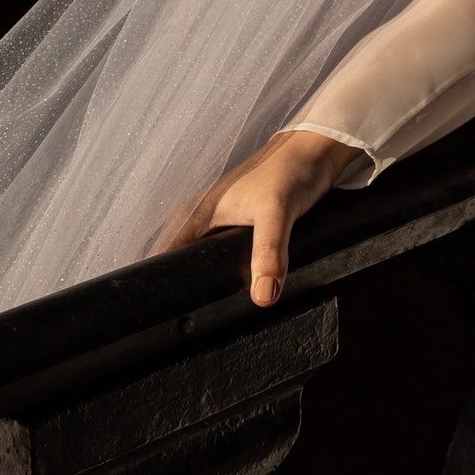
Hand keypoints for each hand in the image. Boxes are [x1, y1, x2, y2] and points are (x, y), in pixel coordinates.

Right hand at [159, 129, 363, 306]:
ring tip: (209, 313)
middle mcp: (200, 218)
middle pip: (177, 263)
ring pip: (199, 261)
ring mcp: (217, 223)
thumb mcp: (276, 212)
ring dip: (203, 282)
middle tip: (189, 323)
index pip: (162, 258)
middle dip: (180, 291)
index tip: (166, 316)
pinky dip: (222, 273)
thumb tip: (262, 296)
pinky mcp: (236, 227)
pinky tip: (234, 290)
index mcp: (195, 213)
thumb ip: (268, 252)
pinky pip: (218, 257)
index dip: (160, 287)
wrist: (314, 151)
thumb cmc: (290, 171)